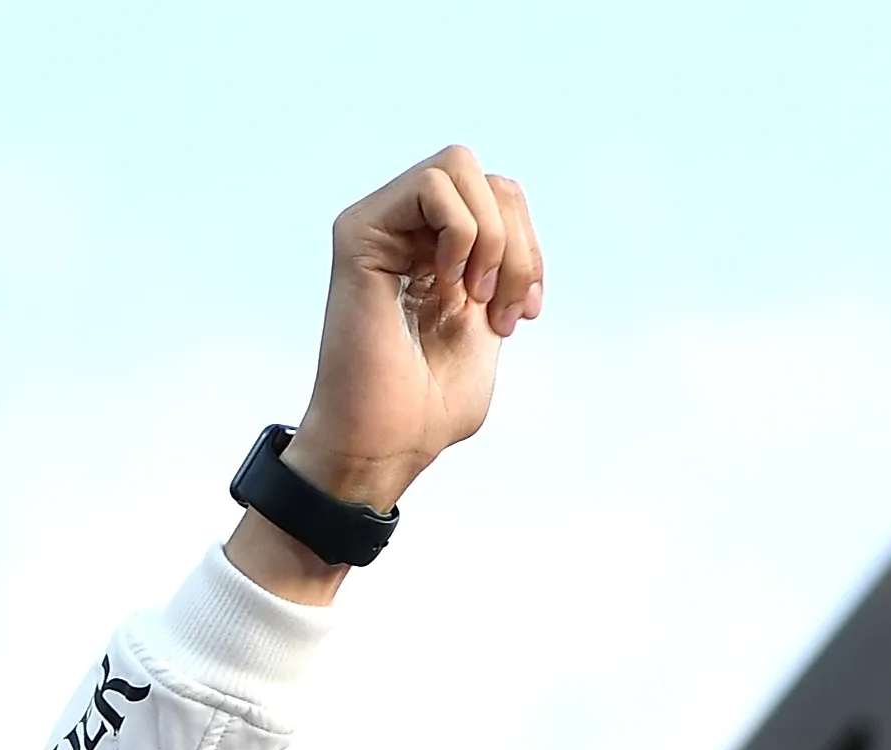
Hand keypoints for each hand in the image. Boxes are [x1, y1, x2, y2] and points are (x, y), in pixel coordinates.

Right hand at [231, 149, 542, 604]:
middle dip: (518, 243)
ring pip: (460, 167)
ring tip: (475, 300)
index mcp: (439, 252)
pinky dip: (462, 233)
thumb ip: (500, 271)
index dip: (530, 249)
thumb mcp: (486, 327)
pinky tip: (448, 286)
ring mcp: (382, 225)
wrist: (387, 441)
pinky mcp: (360, 231)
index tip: (524, 316)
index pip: (501, 198)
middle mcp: (407, 230)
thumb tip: (515, 224)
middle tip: (503, 312)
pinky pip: (433, 187)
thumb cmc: (428, 406)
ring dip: (492, 239)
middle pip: (488, 177)